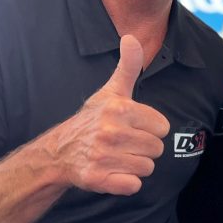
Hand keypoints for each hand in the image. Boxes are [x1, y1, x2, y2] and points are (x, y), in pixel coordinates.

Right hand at [59, 35, 169, 194]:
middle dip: (144, 149)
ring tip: (117, 157)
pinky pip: (133, 185)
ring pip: (147, 168)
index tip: (131, 128)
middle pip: (157, 149)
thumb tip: (132, 37)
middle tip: (123, 144)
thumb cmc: (92, 121)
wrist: (60, 152)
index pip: (162, 127)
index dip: (150, 129)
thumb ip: (128, 66)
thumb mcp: (110, 92)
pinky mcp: (98, 178)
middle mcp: (111, 132)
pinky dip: (126, 183)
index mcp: (119, 109)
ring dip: (135, 166)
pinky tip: (112, 172)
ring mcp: (104, 156)